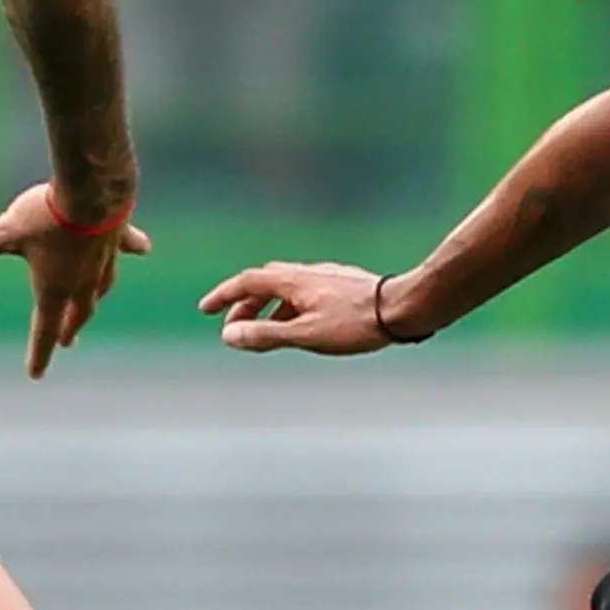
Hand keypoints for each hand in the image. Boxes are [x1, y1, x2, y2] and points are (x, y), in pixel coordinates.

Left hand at [0, 185, 150, 377]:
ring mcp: (105, 259)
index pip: (44, 329)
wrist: (94, 189)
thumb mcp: (5, 232)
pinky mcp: (121, 235)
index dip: (39, 353)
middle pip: (76, 312)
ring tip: (93, 303)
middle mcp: (83, 281)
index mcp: (55, 288)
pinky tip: (143, 249)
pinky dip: (132, 250)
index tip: (36, 374)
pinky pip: (127, 247)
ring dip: (94, 298)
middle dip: (69, 327)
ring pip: (101, 286)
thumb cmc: (48, 215)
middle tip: (67, 341)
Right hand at [201, 260, 399, 354]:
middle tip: (234, 329)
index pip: (247, 281)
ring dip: (269, 309)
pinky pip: (306, 294)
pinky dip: (291, 308)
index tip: (207, 310)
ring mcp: (327, 278)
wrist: (403, 308)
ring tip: (265, 334)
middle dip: (244, 304)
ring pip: (287, 289)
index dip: (224, 295)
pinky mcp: (343, 286)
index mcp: (293, 281)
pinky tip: (302, 326)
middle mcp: (307, 273)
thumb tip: (229, 336)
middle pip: (265, 283)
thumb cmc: (356, 323)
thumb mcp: (305, 335)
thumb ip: (266, 335)